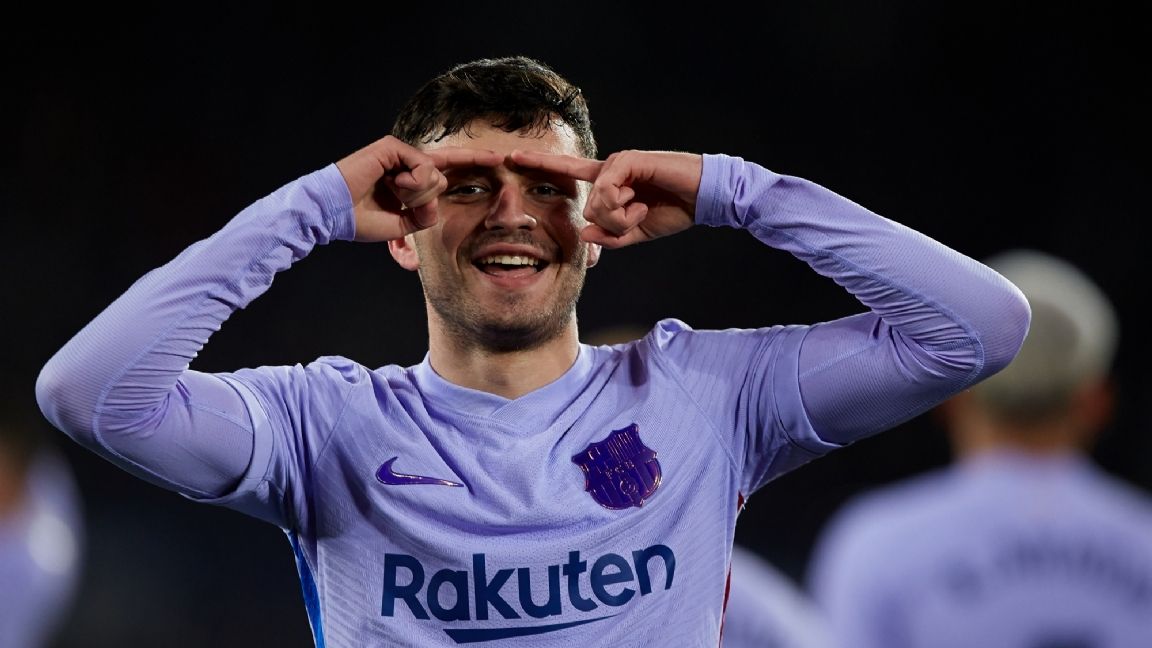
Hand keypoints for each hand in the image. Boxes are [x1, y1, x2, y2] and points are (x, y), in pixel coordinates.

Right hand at [335, 136, 502, 241]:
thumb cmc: (360, 220)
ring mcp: (400, 153)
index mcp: (409, 180)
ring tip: (393, 194)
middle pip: (442, 179)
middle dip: (426, 200)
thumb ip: (425, 215)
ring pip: (435, 175)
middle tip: (400, 202)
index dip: (473, 162)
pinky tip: (394, 185)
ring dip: (417, 195)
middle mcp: (407, 163)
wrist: (332, 213)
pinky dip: (413, 182)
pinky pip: (423, 166)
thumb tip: (436, 203)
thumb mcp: (402, 225)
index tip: (499, 158)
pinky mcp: (392, 147)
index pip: (447, 169)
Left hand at [510, 149, 701, 247]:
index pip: (567, 173)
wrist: (703, 198)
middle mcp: (609, 170)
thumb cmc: (673, 211)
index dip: (541, 164)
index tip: (512, 156)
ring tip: (644, 207)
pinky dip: (624, 207)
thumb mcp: (636, 233)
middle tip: (637, 217)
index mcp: (609, 184)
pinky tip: (643, 201)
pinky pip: (608, 192)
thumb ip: (610, 237)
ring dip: (621, 218)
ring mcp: (618, 163)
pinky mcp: (629, 160)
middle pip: (587, 210)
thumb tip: (584, 235)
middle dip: (613, 226)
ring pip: (596, 205)